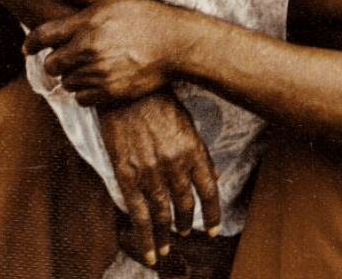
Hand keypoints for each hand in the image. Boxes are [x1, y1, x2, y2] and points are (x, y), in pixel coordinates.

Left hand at [23, 0, 185, 103]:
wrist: (176, 43)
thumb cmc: (145, 15)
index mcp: (86, 24)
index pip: (43, 36)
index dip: (31, 43)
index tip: (28, 48)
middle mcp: (88, 49)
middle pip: (52, 64)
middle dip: (57, 60)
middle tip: (72, 55)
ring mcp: (98, 72)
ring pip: (67, 82)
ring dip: (74, 76)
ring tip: (93, 65)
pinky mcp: (109, 92)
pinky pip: (82, 98)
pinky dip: (87, 92)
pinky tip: (101, 79)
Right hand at [99, 93, 220, 267]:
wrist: (127, 92)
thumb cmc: (160, 103)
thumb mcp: (188, 123)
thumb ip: (200, 152)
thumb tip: (214, 176)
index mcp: (193, 150)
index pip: (209, 191)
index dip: (213, 214)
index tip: (213, 229)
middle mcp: (174, 165)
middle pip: (186, 205)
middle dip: (186, 224)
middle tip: (185, 232)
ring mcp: (150, 172)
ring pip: (163, 215)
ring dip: (166, 235)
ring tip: (166, 247)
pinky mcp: (127, 175)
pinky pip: (139, 214)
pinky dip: (146, 237)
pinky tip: (150, 250)